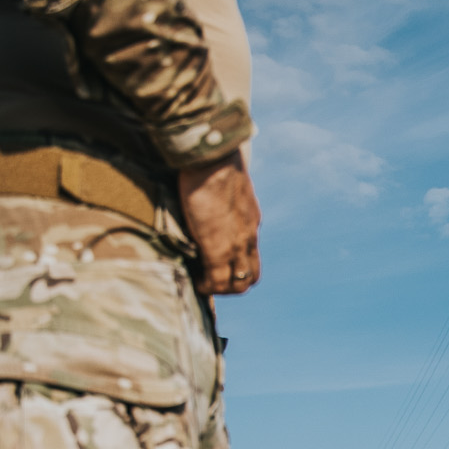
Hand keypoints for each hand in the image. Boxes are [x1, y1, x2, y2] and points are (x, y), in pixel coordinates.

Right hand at [178, 149, 261, 295]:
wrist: (213, 159)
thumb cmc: (212, 164)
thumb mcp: (226, 187)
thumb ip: (223, 201)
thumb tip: (207, 199)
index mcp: (251, 222)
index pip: (252, 255)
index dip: (238, 267)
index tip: (219, 268)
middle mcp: (248, 236)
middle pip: (251, 276)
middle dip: (233, 285)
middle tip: (211, 281)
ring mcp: (236, 245)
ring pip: (238, 283)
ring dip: (221, 289)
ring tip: (202, 284)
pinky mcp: (218, 247)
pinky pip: (217, 280)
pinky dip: (208, 287)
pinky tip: (196, 283)